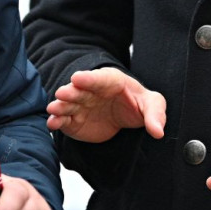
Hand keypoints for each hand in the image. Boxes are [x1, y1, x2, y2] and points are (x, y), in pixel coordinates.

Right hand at [46, 68, 165, 142]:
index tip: (77, 78)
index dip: (88, 78)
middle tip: (61, 93)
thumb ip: (155, 115)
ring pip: (68, 104)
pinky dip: (57, 121)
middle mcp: (91, 91)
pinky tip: (52, 123)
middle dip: (70, 91)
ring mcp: (82, 106)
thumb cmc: (137, 103)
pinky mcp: (75, 121)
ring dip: (60, 106)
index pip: (98, 78)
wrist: (126, 114)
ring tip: (53, 109)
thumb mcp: (151, 104)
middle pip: (79, 90)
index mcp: (110, 81)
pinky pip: (64, 120)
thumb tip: (157, 131)